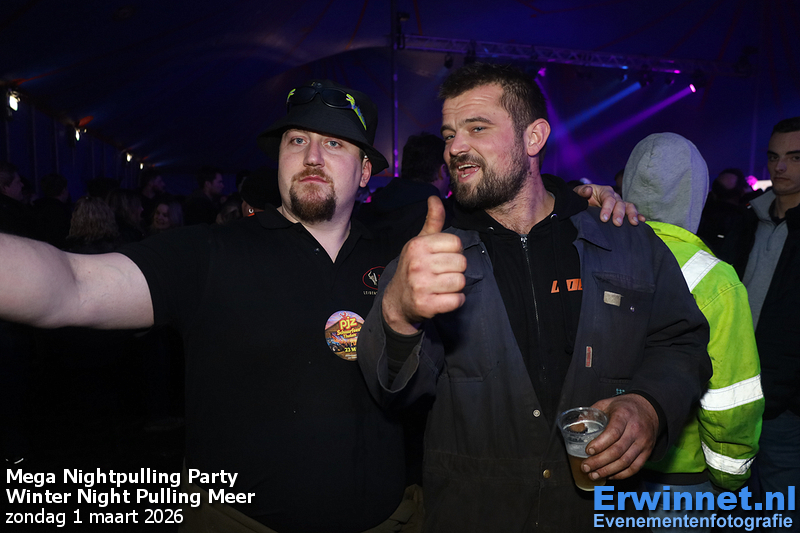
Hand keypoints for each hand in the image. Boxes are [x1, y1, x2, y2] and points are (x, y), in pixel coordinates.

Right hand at [382, 196, 466, 334]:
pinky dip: (455, 301)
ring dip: (456, 286)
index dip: (454, 251)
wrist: (397, 300)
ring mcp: (420, 285)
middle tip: (442, 274)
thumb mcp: (420, 242)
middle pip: (461, 262)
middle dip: (456, 270)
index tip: (443, 258)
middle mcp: (417, 264)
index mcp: (418, 245)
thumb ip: (433, 221)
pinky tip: (443, 298)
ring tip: (442, 286)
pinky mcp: (426, 305)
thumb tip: (435, 197)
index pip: (456, 243)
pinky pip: (457, 300)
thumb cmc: (414, 267)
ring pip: (460, 281)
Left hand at [574, 184, 644, 226]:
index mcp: (604, 191)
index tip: (604, 218)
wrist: (584, 202)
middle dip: (619, 214)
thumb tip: (588, 191)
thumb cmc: (581, 197)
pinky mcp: (623, 211)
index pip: (608, 198)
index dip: (607, 208)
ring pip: (629, 207)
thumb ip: (581, 192)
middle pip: (620, 204)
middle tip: (617, 224)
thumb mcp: (578, 193)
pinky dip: (638, 216)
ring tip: (634, 223)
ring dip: (632, 214)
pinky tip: (642, 221)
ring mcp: (620, 204)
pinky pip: (632, 212)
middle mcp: (614, 197)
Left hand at [580, 394, 658, 480]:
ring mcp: (643, 442)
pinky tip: (609, 475)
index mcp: (624, 415)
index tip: (588, 451)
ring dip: (608, 471)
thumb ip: (591, 413)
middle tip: (586, 467)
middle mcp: (635, 429)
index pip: (613, 432)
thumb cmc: (625, 407)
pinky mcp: (647, 451)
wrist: (649, 408)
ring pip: (625, 461)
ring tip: (594, 475)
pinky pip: (635, 467)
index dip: (600, 444)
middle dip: (599, 462)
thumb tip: (576, 426)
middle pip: (617, 450)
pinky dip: (621, 474)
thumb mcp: (606, 403)